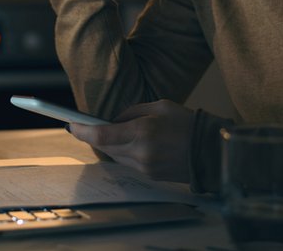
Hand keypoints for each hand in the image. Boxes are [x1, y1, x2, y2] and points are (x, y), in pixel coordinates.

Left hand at [68, 100, 193, 182]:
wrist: (211, 151)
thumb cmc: (188, 123)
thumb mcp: (159, 106)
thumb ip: (132, 112)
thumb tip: (114, 120)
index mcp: (142, 132)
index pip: (102, 134)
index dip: (82, 130)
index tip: (70, 124)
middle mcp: (140, 153)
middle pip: (104, 146)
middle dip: (93, 136)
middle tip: (83, 125)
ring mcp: (145, 167)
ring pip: (114, 156)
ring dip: (109, 144)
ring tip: (109, 131)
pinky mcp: (150, 176)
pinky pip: (127, 163)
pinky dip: (122, 152)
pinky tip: (126, 143)